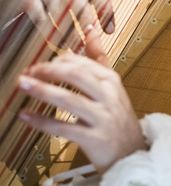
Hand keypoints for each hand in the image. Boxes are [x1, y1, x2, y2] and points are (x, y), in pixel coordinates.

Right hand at [0, 0, 152, 45]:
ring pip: (59, 12)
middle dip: (84, 25)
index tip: (109, 32)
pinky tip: (54, 46)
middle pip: (78, 1)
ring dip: (67, 33)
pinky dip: (48, 33)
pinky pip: (39, 17)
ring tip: (75, 49)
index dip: (105, 12)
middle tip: (90, 44)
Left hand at [18, 28, 145, 172]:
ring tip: (23, 85)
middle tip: (28, 71)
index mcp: (112, 81)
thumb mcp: (111, 87)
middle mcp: (109, 97)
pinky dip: (42, 121)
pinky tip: (26, 116)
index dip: (57, 61)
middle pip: (77, 76)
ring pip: (70, 100)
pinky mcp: (95, 139)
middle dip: (49, 71)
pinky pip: (64, 128)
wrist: (132, 154)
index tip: (38, 64)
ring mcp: (103, 118)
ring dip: (42, 91)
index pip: (83, 63)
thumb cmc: (116, 118)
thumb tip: (90, 30)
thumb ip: (98, 60)